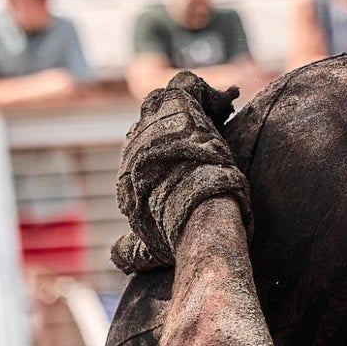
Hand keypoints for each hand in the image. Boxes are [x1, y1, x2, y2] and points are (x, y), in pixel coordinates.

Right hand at [113, 71, 251, 273]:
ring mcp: (155, 127)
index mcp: (128, 175)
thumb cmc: (177, 238)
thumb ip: (130, 251)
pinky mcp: (178, 111)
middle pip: (152, 122)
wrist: (197, 222)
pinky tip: (228, 97)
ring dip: (192, 105)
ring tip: (221, 111)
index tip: (189, 154)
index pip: (141, 149)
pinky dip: (206, 91)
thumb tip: (118, 258)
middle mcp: (135, 146)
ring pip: (166, 102)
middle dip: (179, 125)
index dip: (165, 148)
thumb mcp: (148, 249)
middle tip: (211, 130)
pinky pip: (187, 87)